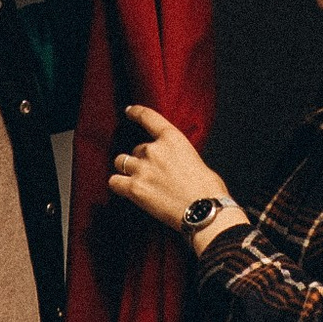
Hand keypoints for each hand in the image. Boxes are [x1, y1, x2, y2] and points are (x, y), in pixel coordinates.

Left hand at [108, 103, 246, 240]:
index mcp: (172, 138)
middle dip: (142, 159)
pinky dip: (118, 185)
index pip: (148, 117)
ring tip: (139, 181)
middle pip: (137, 149)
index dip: (136, 112)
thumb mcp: (195, 159)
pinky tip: (126, 190)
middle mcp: (154, 150)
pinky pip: (114, 181)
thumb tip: (170, 164)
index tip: (129, 111)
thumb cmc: (208, 189)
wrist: (204, 210)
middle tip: (153, 175)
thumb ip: (177, 155)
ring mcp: (142, 168)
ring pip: (121, 162)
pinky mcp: (134, 188)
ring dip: (128, 170)